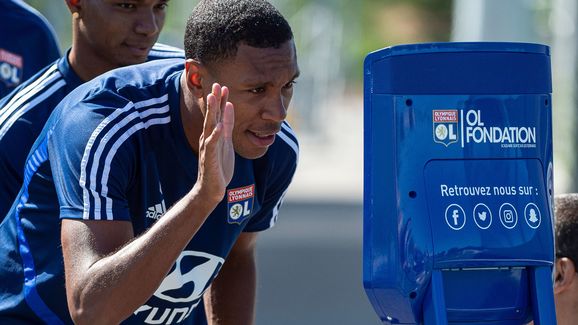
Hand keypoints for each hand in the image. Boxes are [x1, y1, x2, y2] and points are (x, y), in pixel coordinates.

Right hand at [196, 83, 234, 201]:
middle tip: (216, 85)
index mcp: (213, 134)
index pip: (217, 114)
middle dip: (214, 101)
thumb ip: (228, 124)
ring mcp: (208, 148)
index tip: (223, 86)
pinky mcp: (210, 159)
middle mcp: (208, 138)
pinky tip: (219, 127)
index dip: (220, 101)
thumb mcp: (226, 141)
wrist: (211, 189)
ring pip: (209, 127)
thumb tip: (229, 105)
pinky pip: (212, 146)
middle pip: (211, 116)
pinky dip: (215, 136)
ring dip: (212, 112)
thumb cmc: (219, 165)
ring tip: (214, 98)